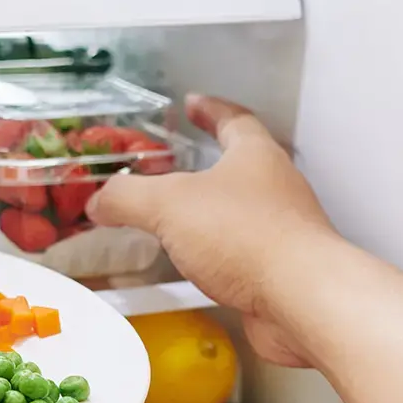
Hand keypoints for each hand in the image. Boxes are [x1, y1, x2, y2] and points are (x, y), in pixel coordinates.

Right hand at [88, 95, 341, 366]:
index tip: (194, 103)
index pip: (234, 119)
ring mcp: (284, 231)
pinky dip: (219, 257)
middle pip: (243, 166)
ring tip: (180, 221)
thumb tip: (101, 201)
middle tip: (178, 166)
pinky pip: (244, 255)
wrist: (301, 299)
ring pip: (244, 213)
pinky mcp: (283, 272)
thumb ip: (129, 198)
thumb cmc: (247, 236)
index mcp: (256, 156)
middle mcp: (277, 188)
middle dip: (210, 165)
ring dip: (213, 214)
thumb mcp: (169, 205)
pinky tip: (199, 270)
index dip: (211, 110)